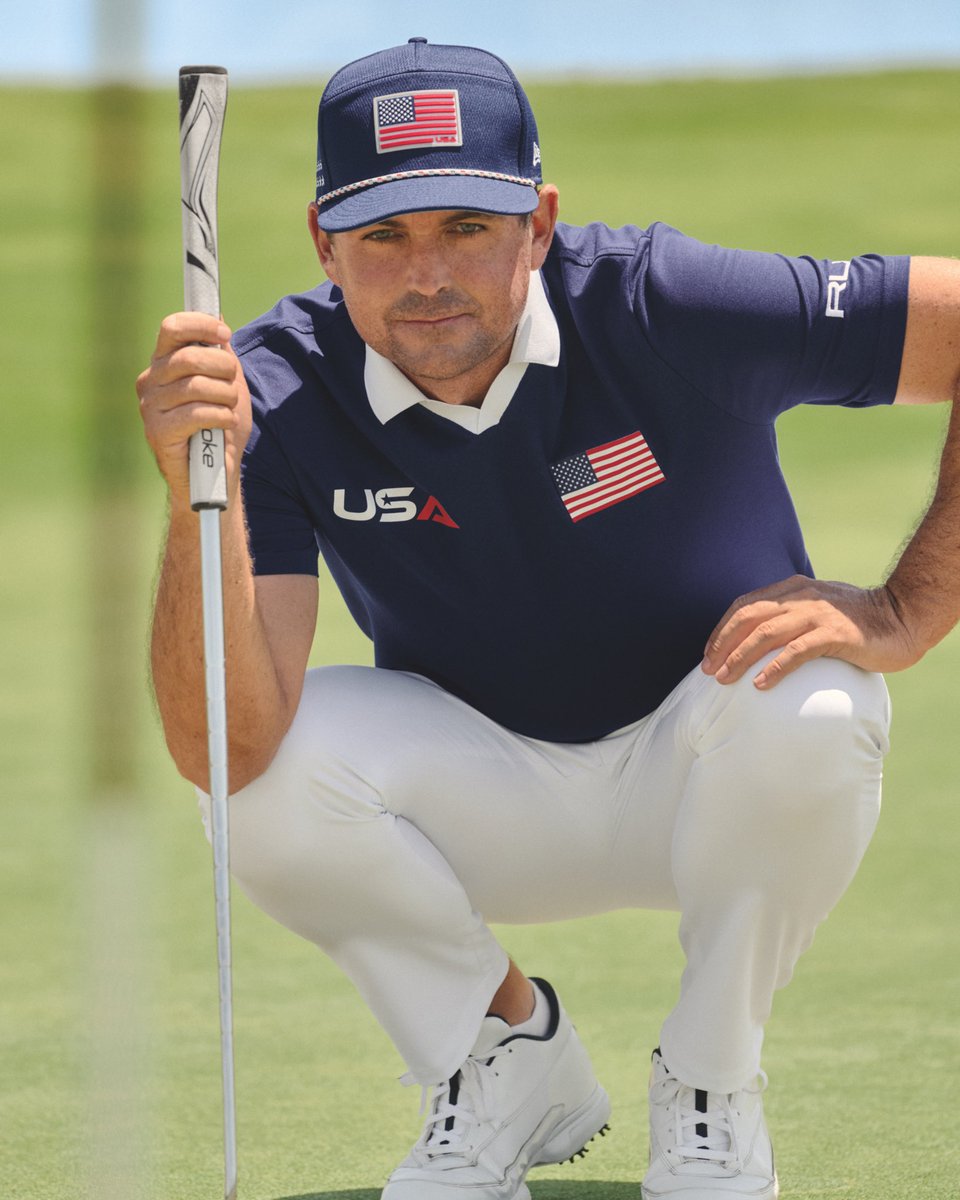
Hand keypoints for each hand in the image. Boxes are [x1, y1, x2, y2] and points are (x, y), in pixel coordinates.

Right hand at [136, 312, 250, 507]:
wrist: (216, 473)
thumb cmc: (220, 427)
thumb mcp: (226, 385)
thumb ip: (220, 355)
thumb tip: (216, 316)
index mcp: (164, 364)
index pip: (172, 328)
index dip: (200, 325)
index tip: (225, 334)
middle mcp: (151, 381)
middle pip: (188, 356)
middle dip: (223, 367)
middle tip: (234, 384)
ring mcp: (150, 407)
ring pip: (196, 386)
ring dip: (225, 396)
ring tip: (229, 409)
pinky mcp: (157, 432)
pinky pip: (195, 413)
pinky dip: (220, 416)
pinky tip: (225, 424)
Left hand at [701, 575, 922, 688]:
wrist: (904, 616)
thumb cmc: (859, 619)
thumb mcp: (819, 608)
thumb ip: (792, 615)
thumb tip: (760, 639)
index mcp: (793, 589)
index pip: (745, 605)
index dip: (722, 629)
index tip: (709, 653)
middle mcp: (801, 597)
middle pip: (748, 618)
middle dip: (723, 645)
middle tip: (709, 670)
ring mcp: (818, 614)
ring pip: (766, 634)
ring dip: (740, 657)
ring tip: (725, 679)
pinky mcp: (835, 634)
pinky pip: (796, 651)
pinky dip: (775, 667)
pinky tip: (760, 684)